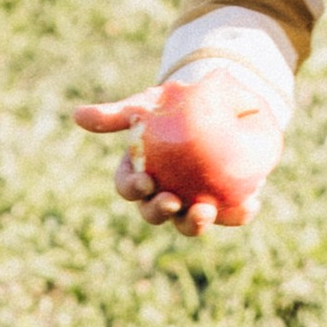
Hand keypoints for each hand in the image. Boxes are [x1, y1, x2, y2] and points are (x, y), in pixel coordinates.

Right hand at [71, 79, 281, 236]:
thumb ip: (115, 114)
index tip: (145, 180)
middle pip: (155, 213)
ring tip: (205, 210)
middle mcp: (164, 196)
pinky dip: (239, 213)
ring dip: (195, 223)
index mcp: (140, 177)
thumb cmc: (171, 106)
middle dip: (159, 213)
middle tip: (172, 201)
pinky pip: (232, 214)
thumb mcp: (144, 105)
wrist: (214, 103)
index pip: (129, 188)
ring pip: (190, 223)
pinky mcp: (225, 205)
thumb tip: (76, 115)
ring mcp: (194, 203)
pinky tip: (250, 203)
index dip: (133, 189)